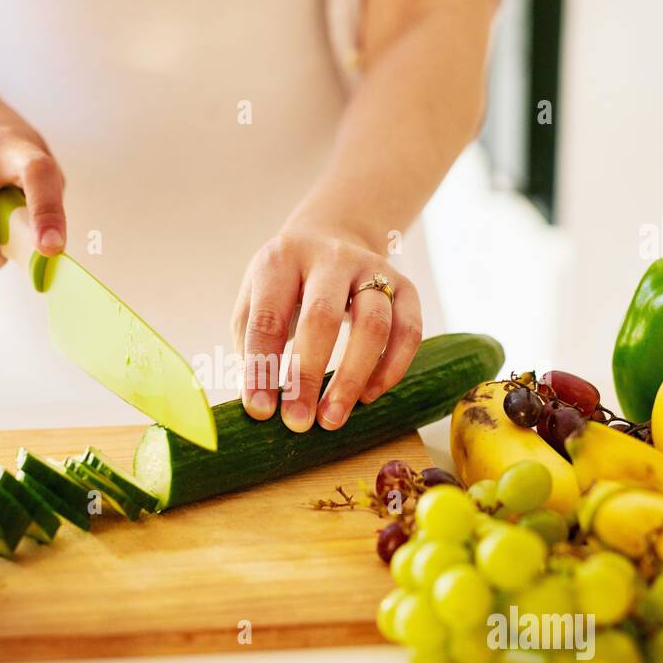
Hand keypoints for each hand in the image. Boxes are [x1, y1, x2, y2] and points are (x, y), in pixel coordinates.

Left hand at [232, 230, 423, 431]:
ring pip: (373, 325)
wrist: (331, 238)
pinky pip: (409, 330)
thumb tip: (260, 406)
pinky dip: (392, 368)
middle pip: (322, 318)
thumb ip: (253, 346)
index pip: (268, 318)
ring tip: (333, 419)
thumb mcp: (254, 302)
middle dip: (308, 376)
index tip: (259, 412)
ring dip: (352, 379)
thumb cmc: (285, 287)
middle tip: (299, 423)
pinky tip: (370, 396)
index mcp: (281, 260)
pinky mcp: (405, 286)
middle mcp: (329, 257)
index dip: (262, 368)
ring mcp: (371, 269)